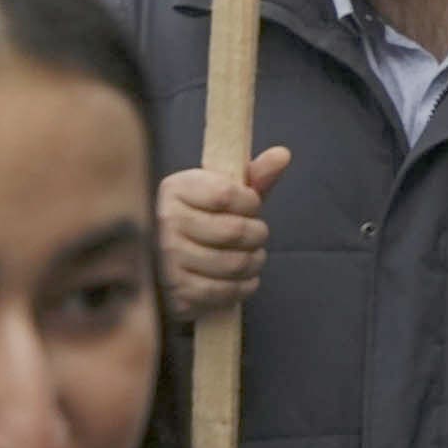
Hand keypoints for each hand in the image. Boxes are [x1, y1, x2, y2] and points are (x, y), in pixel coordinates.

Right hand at [159, 149, 289, 322]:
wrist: (175, 262)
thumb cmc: (207, 218)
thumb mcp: (228, 192)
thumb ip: (255, 175)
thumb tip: (283, 155)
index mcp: (176, 188)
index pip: (226, 194)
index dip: (250, 203)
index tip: (252, 206)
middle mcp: (164, 222)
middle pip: (234, 231)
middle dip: (258, 235)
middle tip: (257, 235)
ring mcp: (166, 260)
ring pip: (233, 263)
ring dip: (254, 261)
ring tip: (253, 256)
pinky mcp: (174, 292)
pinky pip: (223, 292)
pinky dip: (244, 286)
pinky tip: (244, 278)